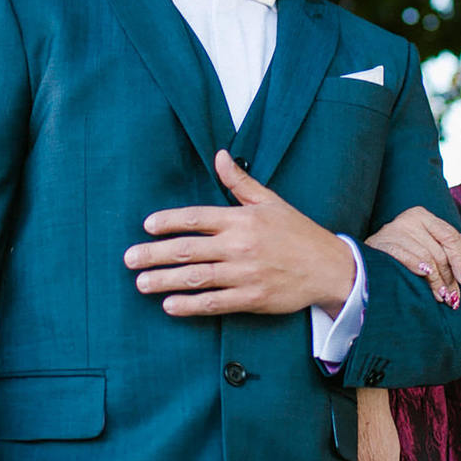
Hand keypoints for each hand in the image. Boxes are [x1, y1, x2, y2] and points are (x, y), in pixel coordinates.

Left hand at [125, 150, 355, 317]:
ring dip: (165, 281)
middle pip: (189, 249)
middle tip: (129, 259)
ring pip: (197, 277)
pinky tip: (170, 306)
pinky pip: (215, 302)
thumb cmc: (298, 232)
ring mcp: (246, 273)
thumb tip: (220, 155)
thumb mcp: (271, 201)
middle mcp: (240, 245)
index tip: (147, 226)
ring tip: (141, 283)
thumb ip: (240, 181)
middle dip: (155, 254)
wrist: (330, 268)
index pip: (197, 217)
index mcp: (243, 219)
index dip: (170, 221)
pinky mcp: (253, 298)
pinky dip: (191, 305)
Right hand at [365, 206, 460, 309]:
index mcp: (421, 215)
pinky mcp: (381, 244)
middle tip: (453, 298)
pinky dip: (419, 270)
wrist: (360, 267)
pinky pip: (407, 258)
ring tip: (441, 297)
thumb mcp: (429, 248)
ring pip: (427, 258)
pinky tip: (425, 280)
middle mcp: (408, 218)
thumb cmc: (401, 258)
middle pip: (440, 251)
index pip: (451, 237)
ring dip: (437, 281)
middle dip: (450, 278)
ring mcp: (393, 230)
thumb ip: (455, 244)